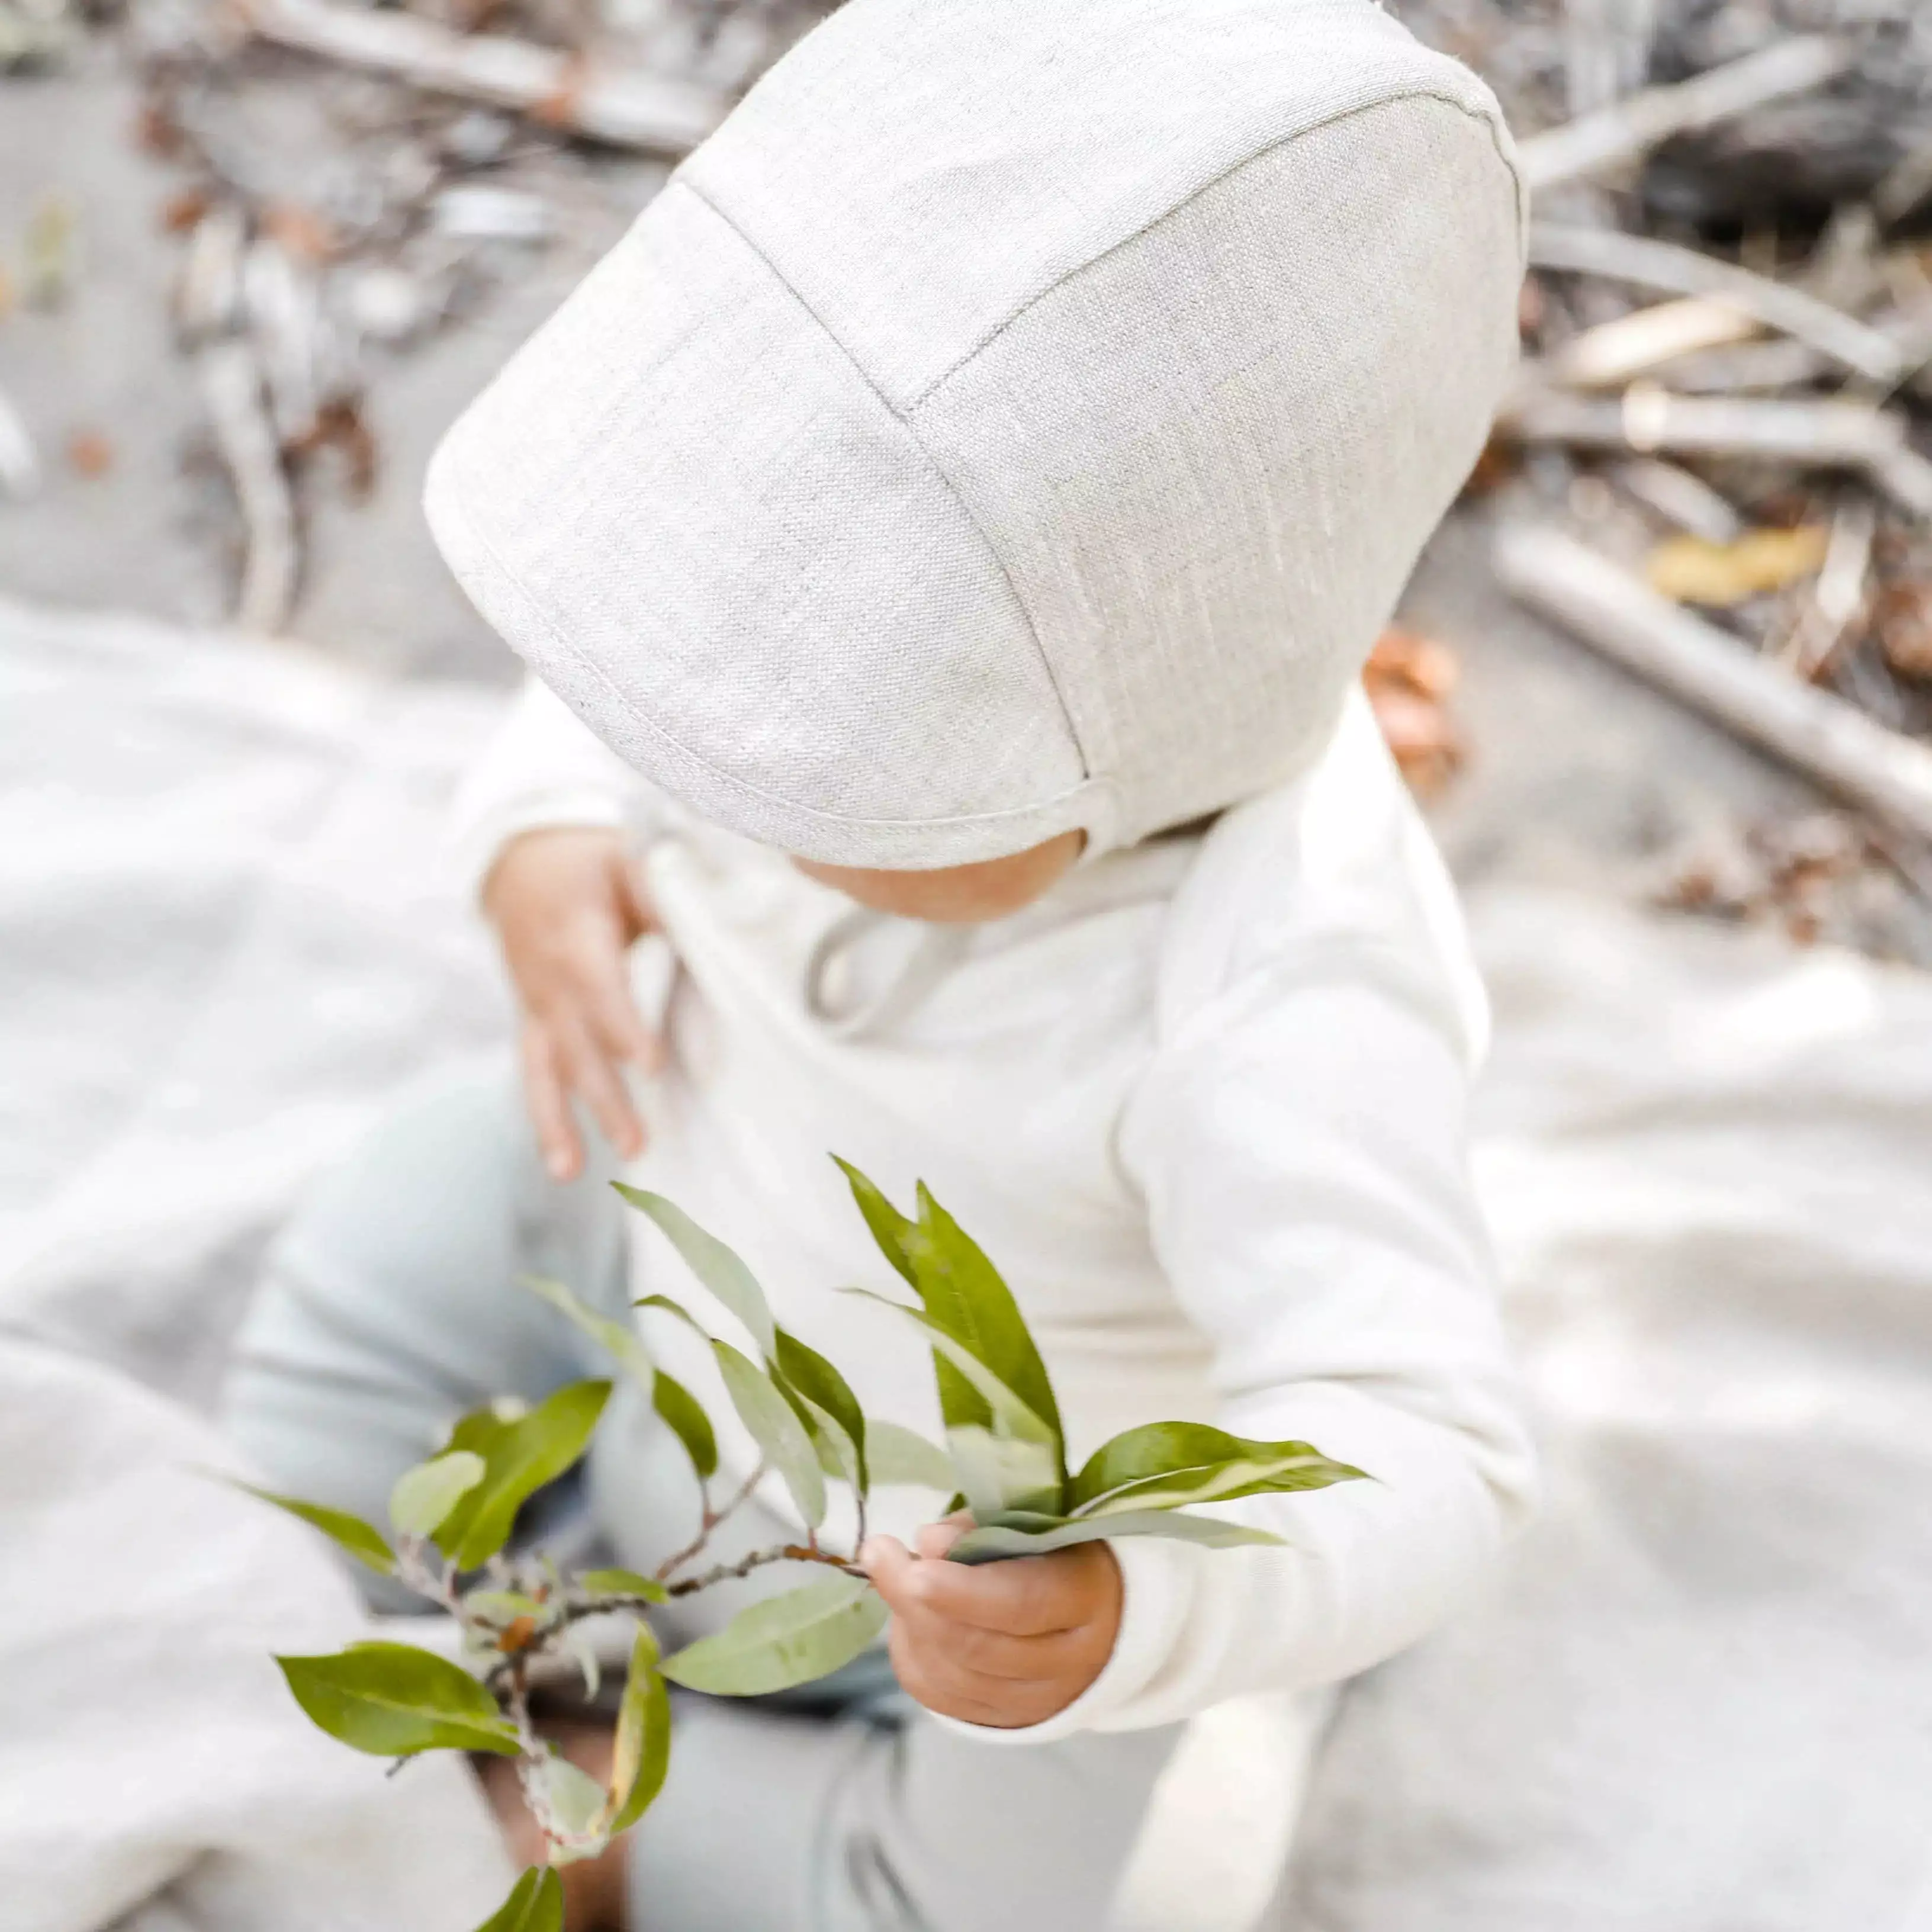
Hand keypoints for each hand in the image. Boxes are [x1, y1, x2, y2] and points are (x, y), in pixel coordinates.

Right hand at [483, 827, 663, 1181]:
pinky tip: (564, 1167)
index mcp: (572, 930)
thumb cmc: (589, 860)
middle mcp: (545, 976)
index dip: (620, 1024)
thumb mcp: (627, 856)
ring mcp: (534, 1004)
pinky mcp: (533, 1022)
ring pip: (547, 1068)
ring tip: (577, 1171)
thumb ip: (663, 893)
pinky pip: (535, 1074)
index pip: (595, 983)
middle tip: (635, 1142)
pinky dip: (546, 1120)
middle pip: (574, 1043)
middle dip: (602, 1096)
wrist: (519, 857)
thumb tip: (709, 922)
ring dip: (564, 1121)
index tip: (649, 1064)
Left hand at [862, 1516, 1121, 1728]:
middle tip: (878, 1552)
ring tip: (895, 1576)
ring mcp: (1037, 1701)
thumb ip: (983, 1528)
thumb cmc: (1061, 1553)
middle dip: (914, 1598)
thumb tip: (928, 1542)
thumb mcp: (1037, 1522)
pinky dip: (911, 1652)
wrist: (1101, 1619)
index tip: (910, 1555)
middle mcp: (1069, 1663)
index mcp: (1087, 1599)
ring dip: (909, 1623)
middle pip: (977, 1645)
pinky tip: (907, 1617)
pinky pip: (938, 1695)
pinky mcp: (1004, 1720)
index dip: (960, 1587)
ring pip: (952, 1674)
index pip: (1020, 1603)